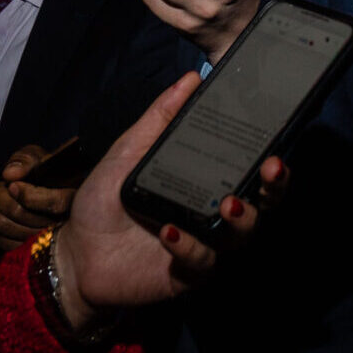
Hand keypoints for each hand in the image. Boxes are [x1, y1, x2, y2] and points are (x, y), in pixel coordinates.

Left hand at [0, 144, 74, 249]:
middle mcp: (62, 222)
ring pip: (12, 232)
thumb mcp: (36, 157)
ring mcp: (43, 240)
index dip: (29, 195)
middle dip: (1, 201)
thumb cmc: (39, 170)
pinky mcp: (24, 249)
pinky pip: (2, 244)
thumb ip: (26, 161)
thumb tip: (10, 175)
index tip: (11, 185)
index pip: (55, 203)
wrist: (36, 188)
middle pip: (28, 219)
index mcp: (73, 197)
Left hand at [48, 73, 286, 322]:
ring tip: (228, 203)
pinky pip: (201, 262)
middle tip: (272, 168)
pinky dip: (190, 246)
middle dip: (275, 186)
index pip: (251, 169)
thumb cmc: (104, 202)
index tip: (277, 141)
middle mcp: (214, 215)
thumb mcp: (129, 152)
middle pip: (263, 203)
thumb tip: (192, 78)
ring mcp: (205, 245)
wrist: (76, 253)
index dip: (272, 159)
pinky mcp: (187, 274)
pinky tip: (171, 232)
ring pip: (242, 235)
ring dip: (242, 218)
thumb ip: (160, 118)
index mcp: (208, 183)